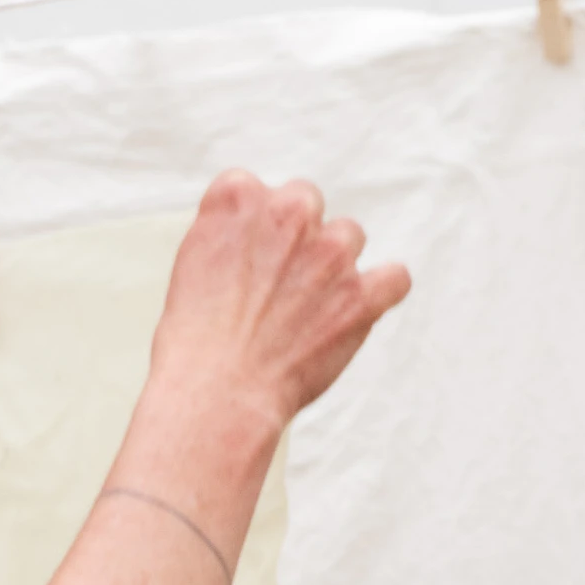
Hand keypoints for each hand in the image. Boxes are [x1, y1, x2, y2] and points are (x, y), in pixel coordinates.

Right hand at [149, 170, 409, 432]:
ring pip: (348, 236)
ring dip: (333, 266)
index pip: (252, 190)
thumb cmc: (194, 344)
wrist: (217, 393)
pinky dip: (381, 293)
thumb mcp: (190, 265)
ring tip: (305, 310)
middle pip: (305, 203)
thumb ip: (228, 235)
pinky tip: (361, 308)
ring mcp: (331, 252)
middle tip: (272, 287)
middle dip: (294, 239)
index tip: (242, 262)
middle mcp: (289, 213)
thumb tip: (253, 238)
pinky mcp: (361, 295)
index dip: (249, 229)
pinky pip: (394, 278)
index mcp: (238, 199)